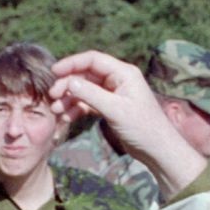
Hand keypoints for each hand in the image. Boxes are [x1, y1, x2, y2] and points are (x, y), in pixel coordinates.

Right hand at [50, 50, 207, 196]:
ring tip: (57, 110)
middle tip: (53, 97)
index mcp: (123, 73)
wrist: (156, 149)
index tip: (54, 72)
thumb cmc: (142, 127)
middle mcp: (118, 79)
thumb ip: (91, 94)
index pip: (92, 60)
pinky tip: (66, 118)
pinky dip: (76, 109)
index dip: (72, 63)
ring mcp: (113, 93)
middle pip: (85, 74)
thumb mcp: (115, 109)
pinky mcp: (109, 107)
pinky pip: (88, 103)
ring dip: (69, 98)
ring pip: (84, 90)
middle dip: (67, 84)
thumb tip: (68, 82)